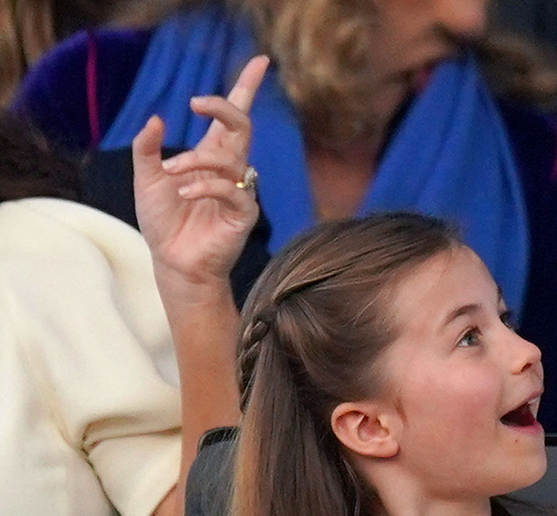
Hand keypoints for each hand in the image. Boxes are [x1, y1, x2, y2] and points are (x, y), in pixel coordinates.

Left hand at [133, 55, 268, 292]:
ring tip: (171, 173)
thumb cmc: (163, 223)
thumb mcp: (146, 179)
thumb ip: (147, 149)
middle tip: (196, 102)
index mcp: (211, 156)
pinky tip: (186, 192)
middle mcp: (230, 168)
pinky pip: (231, 188)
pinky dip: (206, 184)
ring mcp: (239, 189)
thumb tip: (156, 119)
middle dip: (224, 106)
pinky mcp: (244, 212)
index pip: (233, 117)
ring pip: (231, 156)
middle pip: (242, 125)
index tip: (259, 62)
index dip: (247, 88)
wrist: (172, 262)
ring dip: (196, 159)